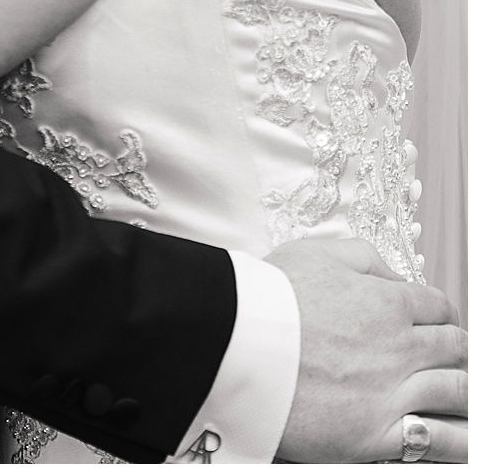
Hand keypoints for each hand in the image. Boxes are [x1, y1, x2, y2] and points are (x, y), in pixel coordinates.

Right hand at [271, 238, 465, 461]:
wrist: (238, 346)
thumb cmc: (270, 298)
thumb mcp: (315, 253)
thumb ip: (364, 258)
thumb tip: (396, 277)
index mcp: (387, 302)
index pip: (439, 307)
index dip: (443, 315)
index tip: (441, 324)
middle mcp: (400, 346)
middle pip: (455, 349)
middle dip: (460, 354)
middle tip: (456, 361)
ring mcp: (393, 392)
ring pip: (458, 393)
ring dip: (466, 394)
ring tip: (464, 398)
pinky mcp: (378, 435)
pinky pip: (439, 440)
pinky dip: (458, 439)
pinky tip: (462, 439)